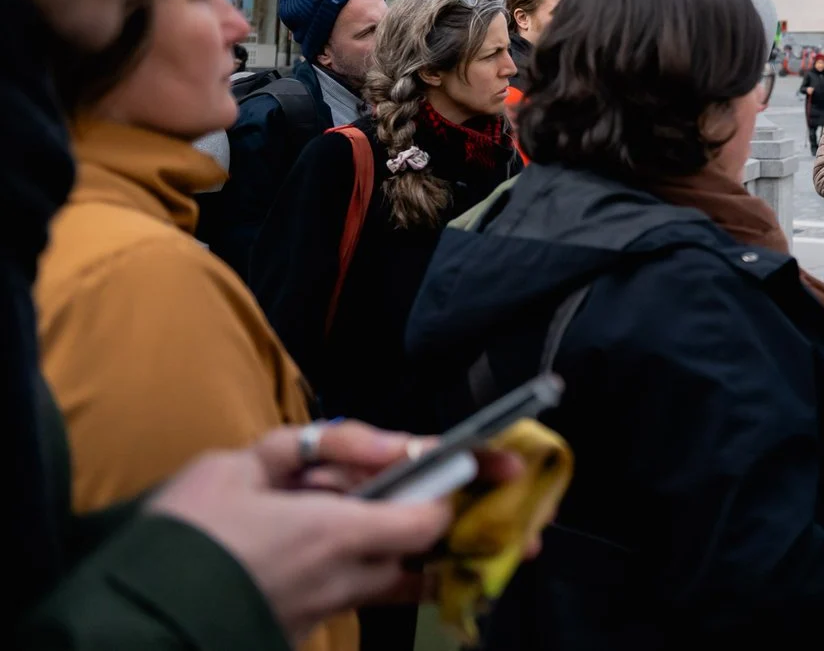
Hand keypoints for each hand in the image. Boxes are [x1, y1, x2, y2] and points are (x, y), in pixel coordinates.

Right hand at [150, 425, 454, 639]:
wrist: (127, 614)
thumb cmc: (186, 530)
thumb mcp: (245, 463)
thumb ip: (329, 444)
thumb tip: (396, 444)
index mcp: (335, 534)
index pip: (429, 521)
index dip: (443, 494)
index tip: (445, 473)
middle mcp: (339, 582)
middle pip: (412, 558)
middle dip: (412, 525)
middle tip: (391, 492)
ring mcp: (317, 616)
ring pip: (378, 585)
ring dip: (380, 553)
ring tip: (338, 517)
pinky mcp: (293, 636)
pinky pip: (338, 603)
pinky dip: (340, 576)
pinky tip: (302, 552)